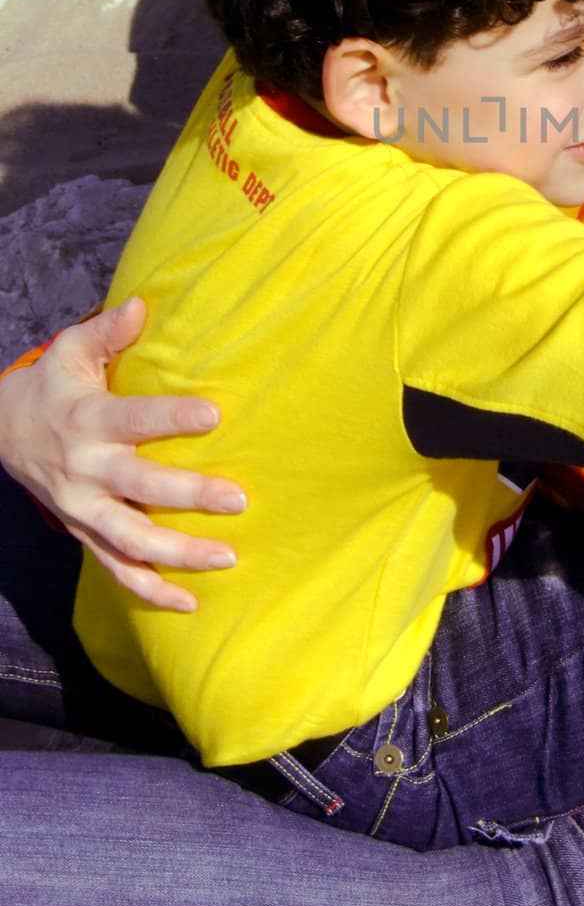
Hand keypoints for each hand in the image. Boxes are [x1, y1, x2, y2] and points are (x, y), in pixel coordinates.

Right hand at [0, 299, 245, 611]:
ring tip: (228, 557)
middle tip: (238, 499)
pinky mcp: (85, 533)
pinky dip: (151, 591)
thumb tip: (142, 304)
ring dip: (179, 554)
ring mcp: (84, 509)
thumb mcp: (70, 351)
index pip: (134, 420)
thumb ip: (108, 330)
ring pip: (132, 541)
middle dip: (189, 497)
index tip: (214, 413)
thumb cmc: (53, 386)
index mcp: (88, 421)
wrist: (1, 433)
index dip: (172, 417)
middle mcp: (86, 470)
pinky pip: (116, 570)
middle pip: (140, 489)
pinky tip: (190, 602)